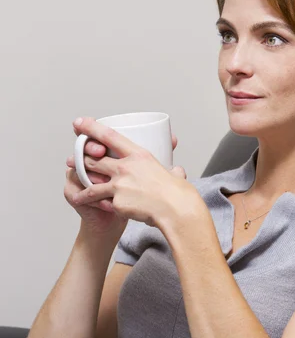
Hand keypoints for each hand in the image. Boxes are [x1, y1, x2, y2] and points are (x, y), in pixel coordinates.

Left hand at [69, 117, 199, 230]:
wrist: (176, 211)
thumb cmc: (178, 194)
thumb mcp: (175, 174)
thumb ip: (172, 171)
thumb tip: (177, 171)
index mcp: (139, 155)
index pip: (109, 136)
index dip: (91, 128)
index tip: (79, 123)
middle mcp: (125, 168)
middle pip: (94, 160)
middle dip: (81, 161)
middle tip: (73, 160)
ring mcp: (118, 185)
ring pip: (92, 185)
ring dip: (83, 189)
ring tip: (78, 193)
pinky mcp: (116, 203)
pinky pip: (106, 205)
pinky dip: (103, 209)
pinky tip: (102, 214)